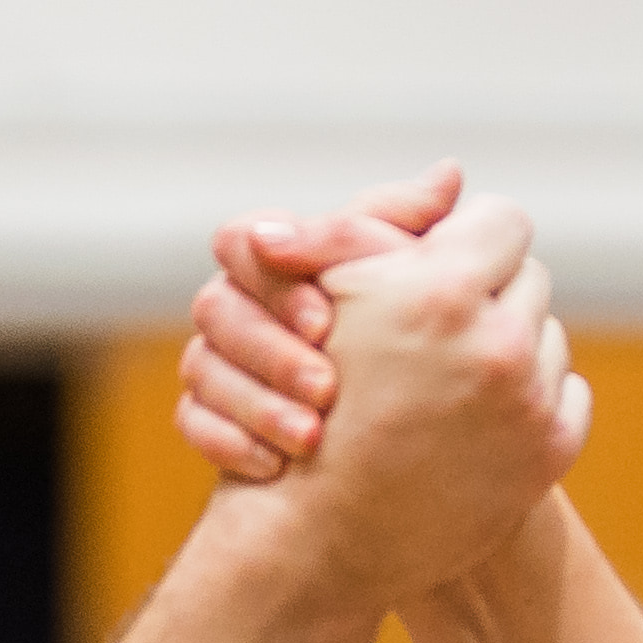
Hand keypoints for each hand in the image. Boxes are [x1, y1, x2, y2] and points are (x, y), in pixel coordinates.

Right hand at [173, 167, 460, 482]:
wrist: (398, 444)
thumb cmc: (405, 335)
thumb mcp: (408, 278)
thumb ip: (412, 230)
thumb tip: (450, 175)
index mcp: (275, 255)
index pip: (242, 239)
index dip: (277, 280)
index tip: (327, 322)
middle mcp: (237, 300)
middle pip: (215, 307)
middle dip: (272, 351)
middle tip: (328, 388)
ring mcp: (216, 359)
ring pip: (201, 368)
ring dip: (257, 402)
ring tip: (311, 437)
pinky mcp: (209, 416)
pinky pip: (192, 422)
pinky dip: (231, 443)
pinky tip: (277, 467)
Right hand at [193, 186, 585, 608]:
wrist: (320, 532)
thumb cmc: (309, 399)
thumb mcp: (331, 295)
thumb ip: (386, 222)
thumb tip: (455, 175)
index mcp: (441, 290)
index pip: (501, 219)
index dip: (468, 240)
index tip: (442, 266)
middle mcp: (498, 343)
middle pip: (529, 277)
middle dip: (491, 294)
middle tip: (446, 326)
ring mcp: (530, 403)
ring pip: (549, 336)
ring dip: (513, 347)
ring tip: (458, 376)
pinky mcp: (549, 452)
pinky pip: (568, 393)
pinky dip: (535, 399)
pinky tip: (485, 414)